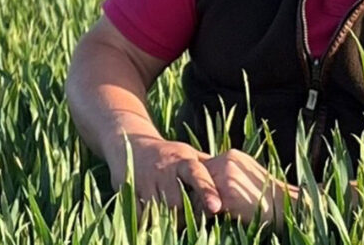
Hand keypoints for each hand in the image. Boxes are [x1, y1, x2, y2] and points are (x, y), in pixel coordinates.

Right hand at [107, 134, 222, 215]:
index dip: (207, 191)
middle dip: (186, 214)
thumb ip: (208, 168)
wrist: (131, 143)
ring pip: (160, 210)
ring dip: (169, 219)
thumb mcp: (189, 154)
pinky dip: (149, 220)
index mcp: (183, 159)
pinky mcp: (130, 190)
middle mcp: (164, 169)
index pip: (198, 175)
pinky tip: (154, 219)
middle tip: (191, 217)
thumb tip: (234, 181)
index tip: (215, 207)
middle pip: (178, 201)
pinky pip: (141, 214)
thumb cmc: (169, 154)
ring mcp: (145, 180)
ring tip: (175, 218)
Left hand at [204, 149, 298, 227]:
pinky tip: (216, 223)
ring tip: (210, 219)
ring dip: (199, 210)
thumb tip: (206, 186)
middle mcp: (226, 161)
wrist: (287, 208)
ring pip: (196, 196)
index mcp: (231, 156)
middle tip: (199, 211)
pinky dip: (205, 219)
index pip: (202, 169)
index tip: (199, 197)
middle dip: (196, 196)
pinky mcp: (226, 196)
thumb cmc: (268, 198)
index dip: (200, 186)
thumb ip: (227, 175)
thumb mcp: (247, 177)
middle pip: (195, 181)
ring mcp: (225, 178)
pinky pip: (203, 210)